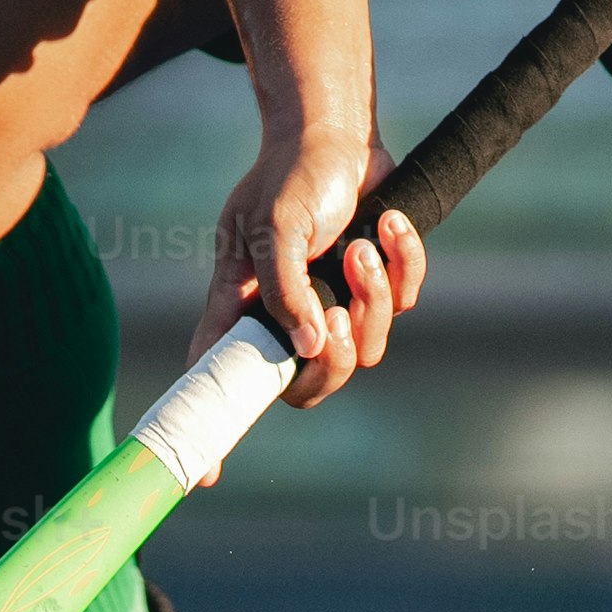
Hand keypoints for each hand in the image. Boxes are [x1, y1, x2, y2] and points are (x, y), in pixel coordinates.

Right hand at [212, 118, 426, 426]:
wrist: (341, 133)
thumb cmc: (293, 175)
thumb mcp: (276, 225)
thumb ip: (284, 288)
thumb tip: (306, 348)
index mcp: (246, 307)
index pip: (224, 379)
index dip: (215, 428)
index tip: (205, 478)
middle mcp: (290, 314)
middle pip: (313, 383)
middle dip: (338, 358)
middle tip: (341, 316)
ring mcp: (337, 302)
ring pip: (369, 346)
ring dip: (373, 296)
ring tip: (360, 245)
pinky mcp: (380, 283)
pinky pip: (406, 302)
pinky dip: (403, 264)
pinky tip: (388, 225)